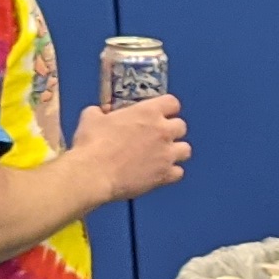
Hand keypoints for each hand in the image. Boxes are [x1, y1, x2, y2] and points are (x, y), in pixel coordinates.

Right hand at [65, 96, 189, 203]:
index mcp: (148, 112)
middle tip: (157, 137)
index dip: (167, 108)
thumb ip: (102, 112)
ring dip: (175, 151)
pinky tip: (158, 173)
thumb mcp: (91, 117)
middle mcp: (162, 131)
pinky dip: (170, 173)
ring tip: (162, 156)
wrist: (93, 174)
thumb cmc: (92, 144)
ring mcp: (166, 154)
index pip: (172, 103)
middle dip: (171, 131)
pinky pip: (179, 172)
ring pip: (186, 150)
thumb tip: (100, 113)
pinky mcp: (164, 175)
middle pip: (181, 126)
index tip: (159, 114)